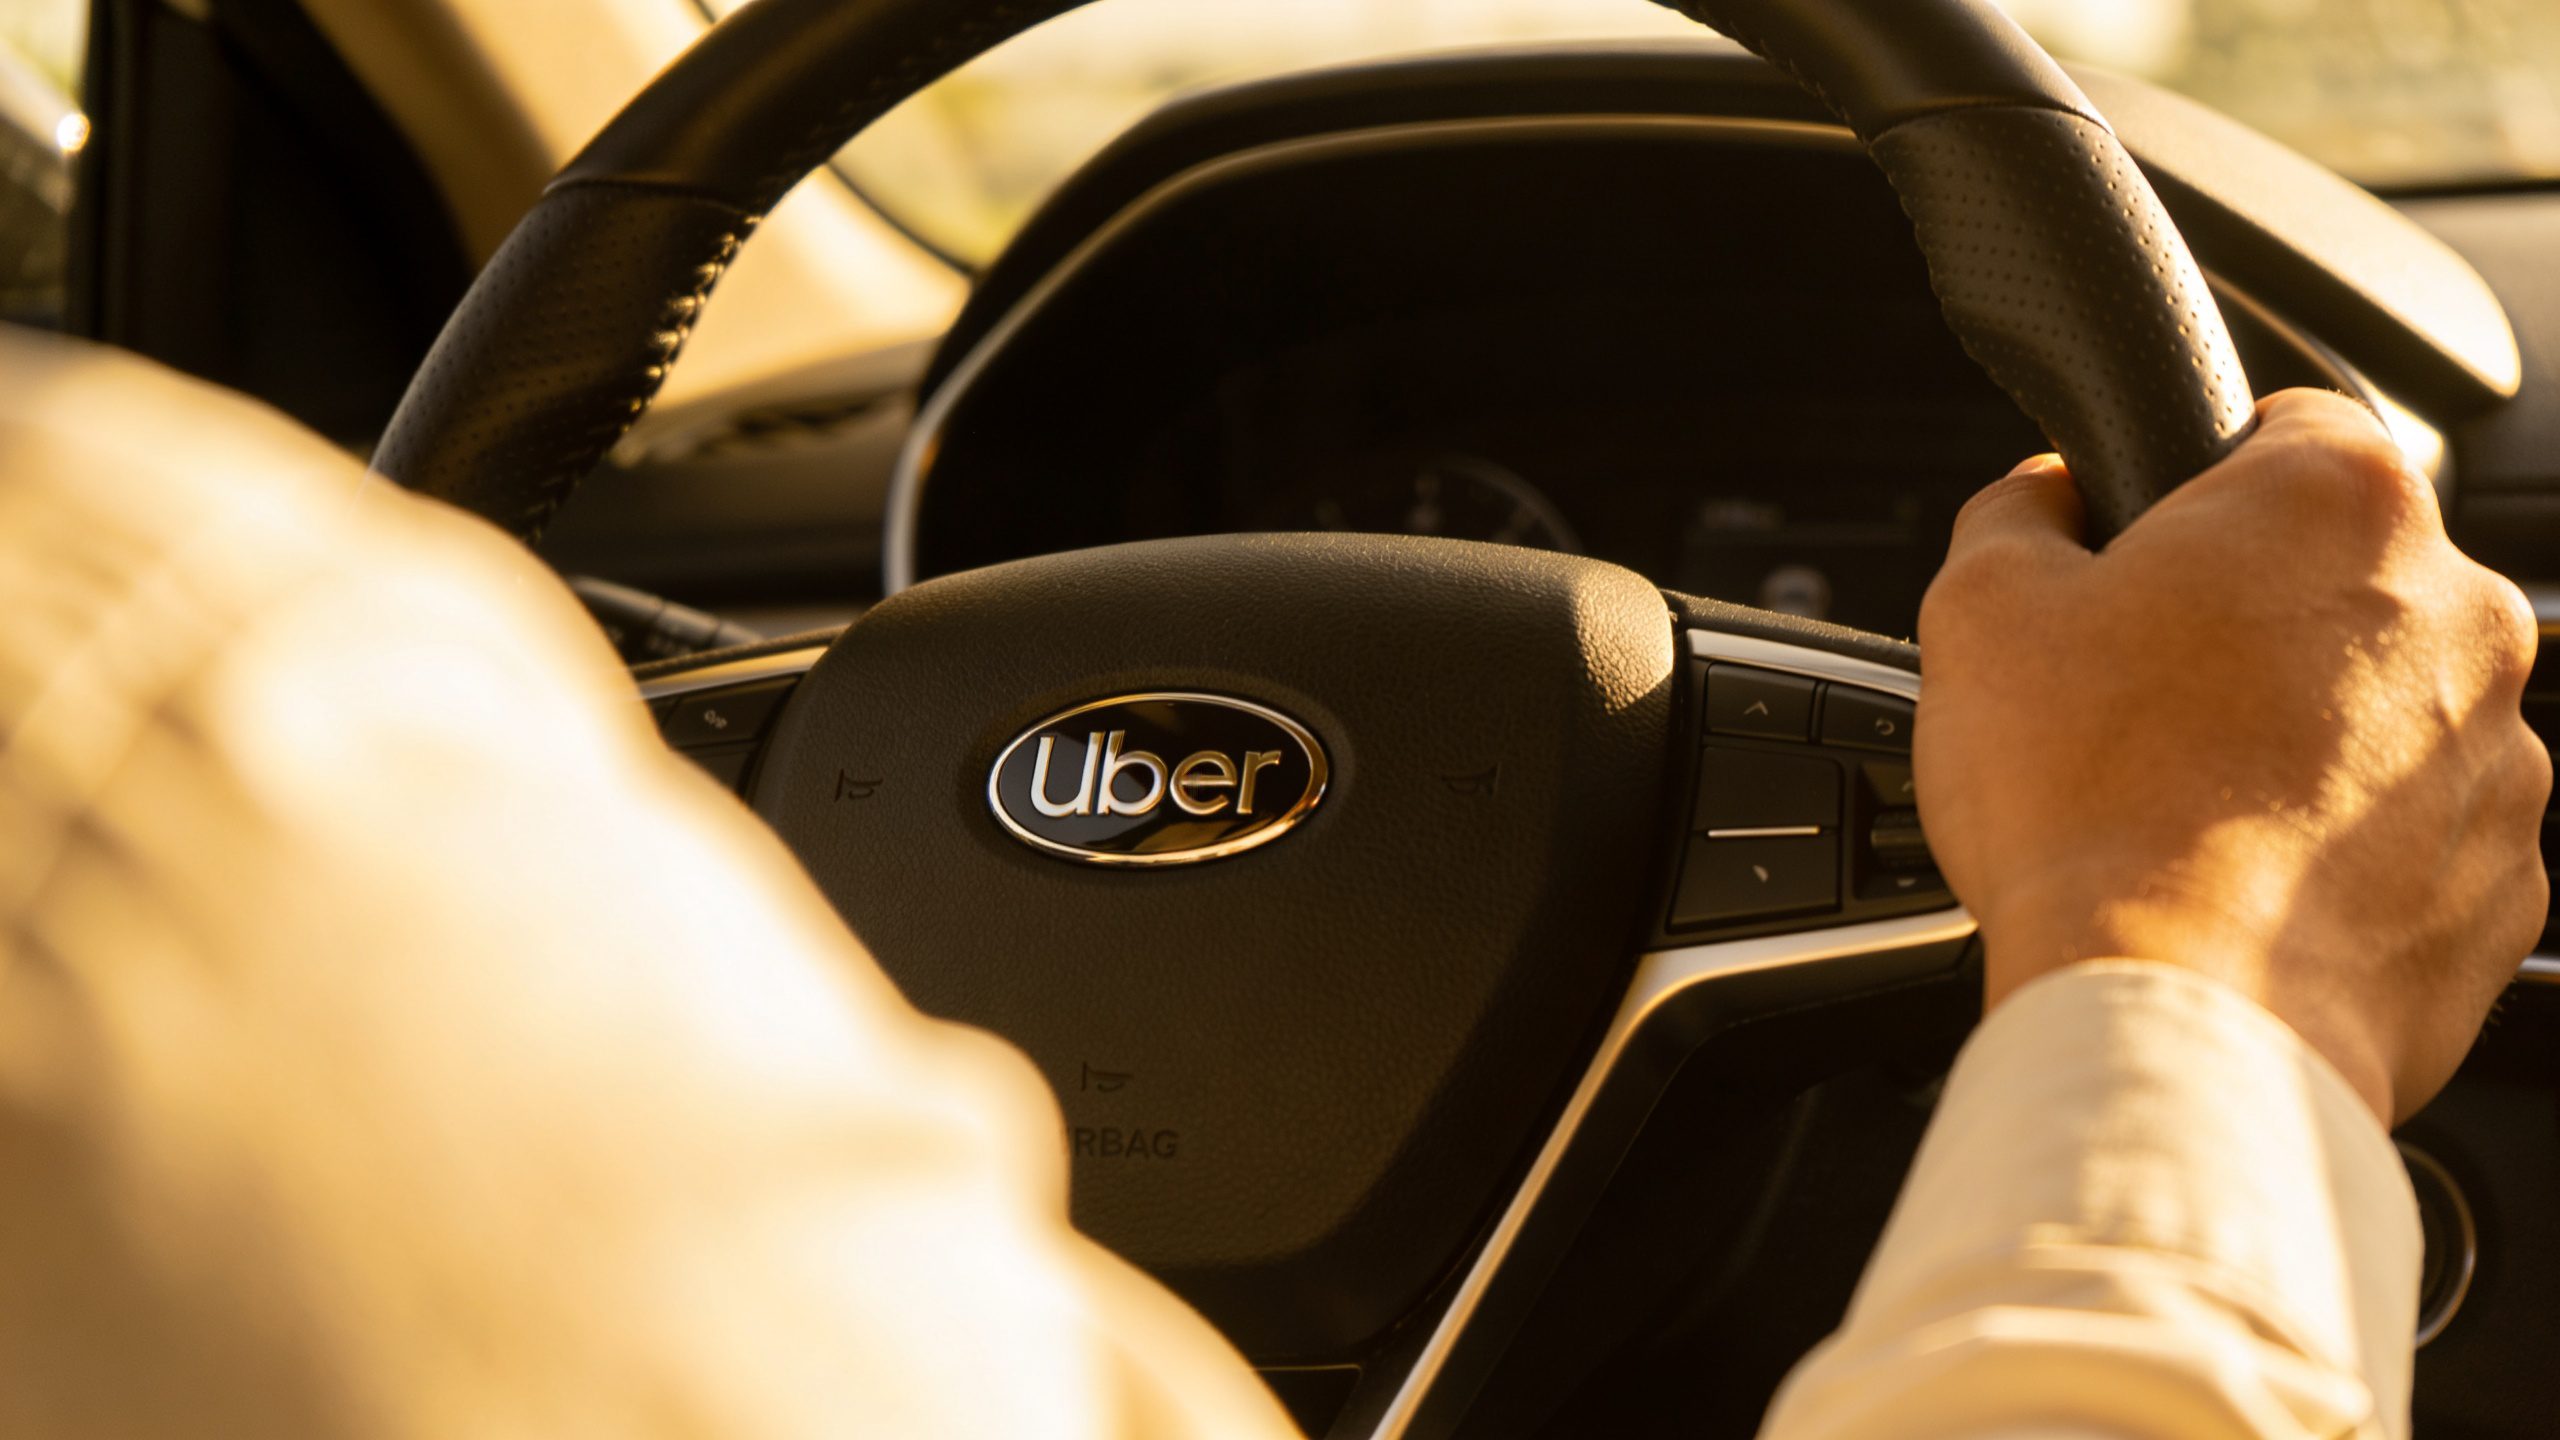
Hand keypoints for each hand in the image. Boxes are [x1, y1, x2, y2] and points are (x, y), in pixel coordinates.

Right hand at [1917, 388, 2548, 1124]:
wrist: (2181, 1012)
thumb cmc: (2088, 807)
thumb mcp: (1979, 608)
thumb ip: (2019, 511)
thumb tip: (2045, 496)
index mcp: (2340, 503)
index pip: (2286, 422)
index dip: (2193, 484)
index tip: (2140, 556)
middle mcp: (2462, 610)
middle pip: (2343, 578)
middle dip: (2250, 624)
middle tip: (2138, 701)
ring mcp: (2505, 754)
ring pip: (2388, 711)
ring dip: (2304, 740)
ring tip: (2186, 811)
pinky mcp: (2507, 880)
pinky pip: (2418, 837)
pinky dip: (2342, 853)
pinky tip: (2243, 886)